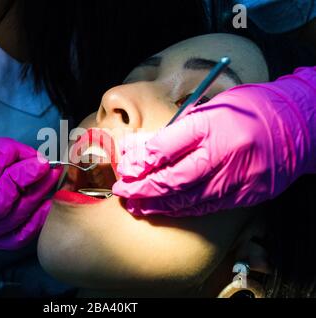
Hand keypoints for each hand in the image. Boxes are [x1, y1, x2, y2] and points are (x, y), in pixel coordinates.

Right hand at [0, 138, 60, 248]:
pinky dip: (35, 221)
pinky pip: (15, 239)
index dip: (1, 165)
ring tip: (50, 177)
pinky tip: (46, 203)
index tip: (19, 153)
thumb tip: (30, 156)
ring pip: (10, 222)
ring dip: (36, 196)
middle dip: (24, 181)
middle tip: (43, 164)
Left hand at [113, 67, 315, 216]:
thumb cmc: (250, 109)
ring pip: (189, 198)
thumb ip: (181, 129)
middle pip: (174, 177)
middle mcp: (224, 151)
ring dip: (158, 204)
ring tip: (136, 205)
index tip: (126, 168)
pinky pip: (208, 206)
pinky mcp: (247, 194)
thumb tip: (147, 148)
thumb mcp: (212, 107)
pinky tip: (165, 209)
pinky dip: (183, 209)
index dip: (142, 161)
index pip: (167, 146)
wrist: (298, 125)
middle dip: (143, 188)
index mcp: (213, 122)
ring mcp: (237, 176)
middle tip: (122, 191)